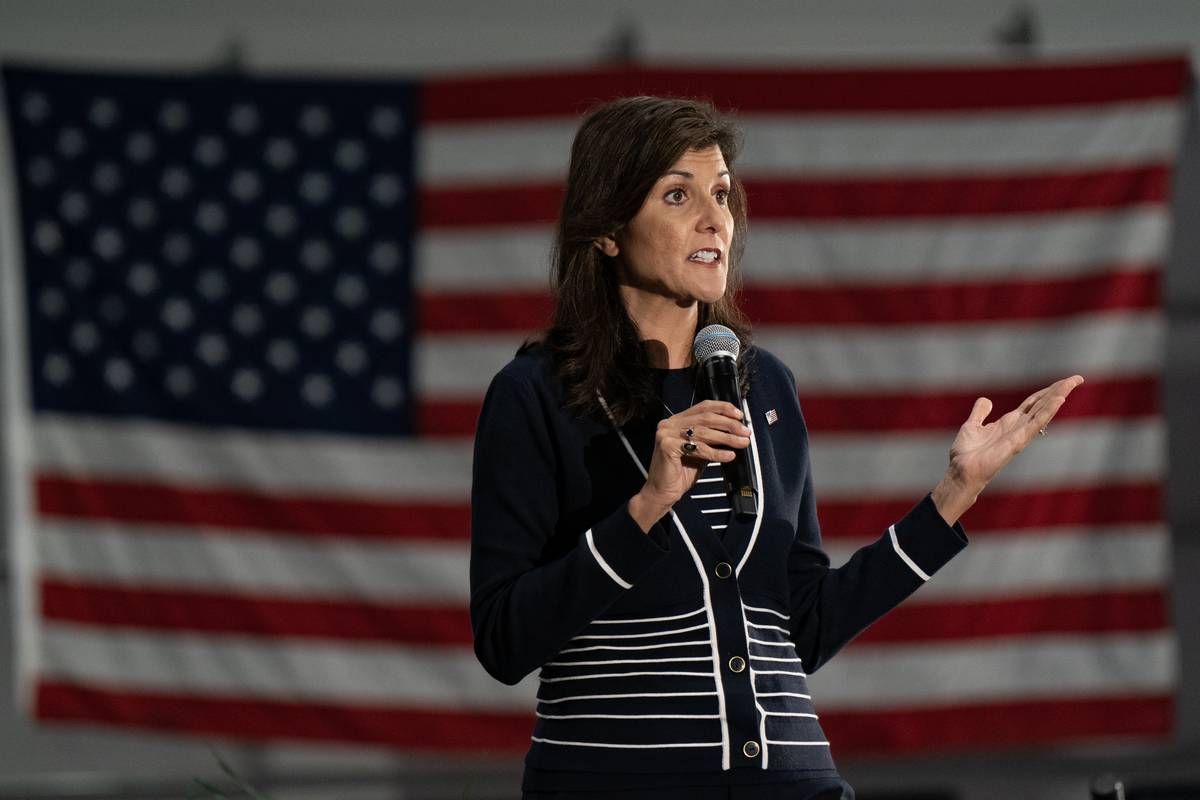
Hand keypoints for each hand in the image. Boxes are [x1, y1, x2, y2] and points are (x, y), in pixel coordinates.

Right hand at [628, 400, 750, 532]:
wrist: (662, 492)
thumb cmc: (680, 474)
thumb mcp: (700, 452)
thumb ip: (712, 440)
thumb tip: (736, 431)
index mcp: (676, 421)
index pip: (703, 407)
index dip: (723, 409)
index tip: (739, 416)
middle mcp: (670, 424)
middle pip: (705, 418)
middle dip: (729, 424)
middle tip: (745, 431)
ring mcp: (666, 434)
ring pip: (704, 432)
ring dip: (727, 438)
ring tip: (742, 442)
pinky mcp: (667, 446)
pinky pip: (699, 448)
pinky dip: (717, 452)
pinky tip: (729, 455)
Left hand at [932, 374, 1084, 524]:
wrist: (961, 471)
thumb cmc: (967, 454)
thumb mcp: (972, 425)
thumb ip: (980, 412)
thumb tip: (986, 400)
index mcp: (1009, 422)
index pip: (1033, 402)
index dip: (1047, 391)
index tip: (1064, 381)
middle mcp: (1018, 427)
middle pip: (1043, 404)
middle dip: (1060, 390)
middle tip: (1077, 378)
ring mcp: (1020, 434)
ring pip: (1044, 411)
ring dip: (1058, 397)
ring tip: (1072, 384)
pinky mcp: (1018, 442)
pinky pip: (1036, 424)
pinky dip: (1048, 412)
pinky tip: (1059, 400)